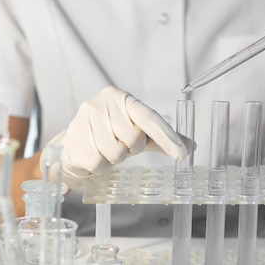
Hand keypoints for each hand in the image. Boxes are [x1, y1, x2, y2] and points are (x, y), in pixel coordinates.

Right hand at [41, 86, 187, 186]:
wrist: (75, 145)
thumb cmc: (111, 136)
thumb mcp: (137, 132)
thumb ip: (162, 138)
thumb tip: (191, 146)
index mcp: (122, 97)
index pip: (150, 118)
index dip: (167, 137)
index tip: (182, 153)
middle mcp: (103, 103)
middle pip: (134, 138)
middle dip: (131, 149)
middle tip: (121, 145)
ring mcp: (85, 119)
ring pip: (117, 153)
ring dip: (115, 158)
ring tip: (106, 149)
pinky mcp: (74, 138)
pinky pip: (100, 163)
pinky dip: (101, 166)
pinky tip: (95, 156)